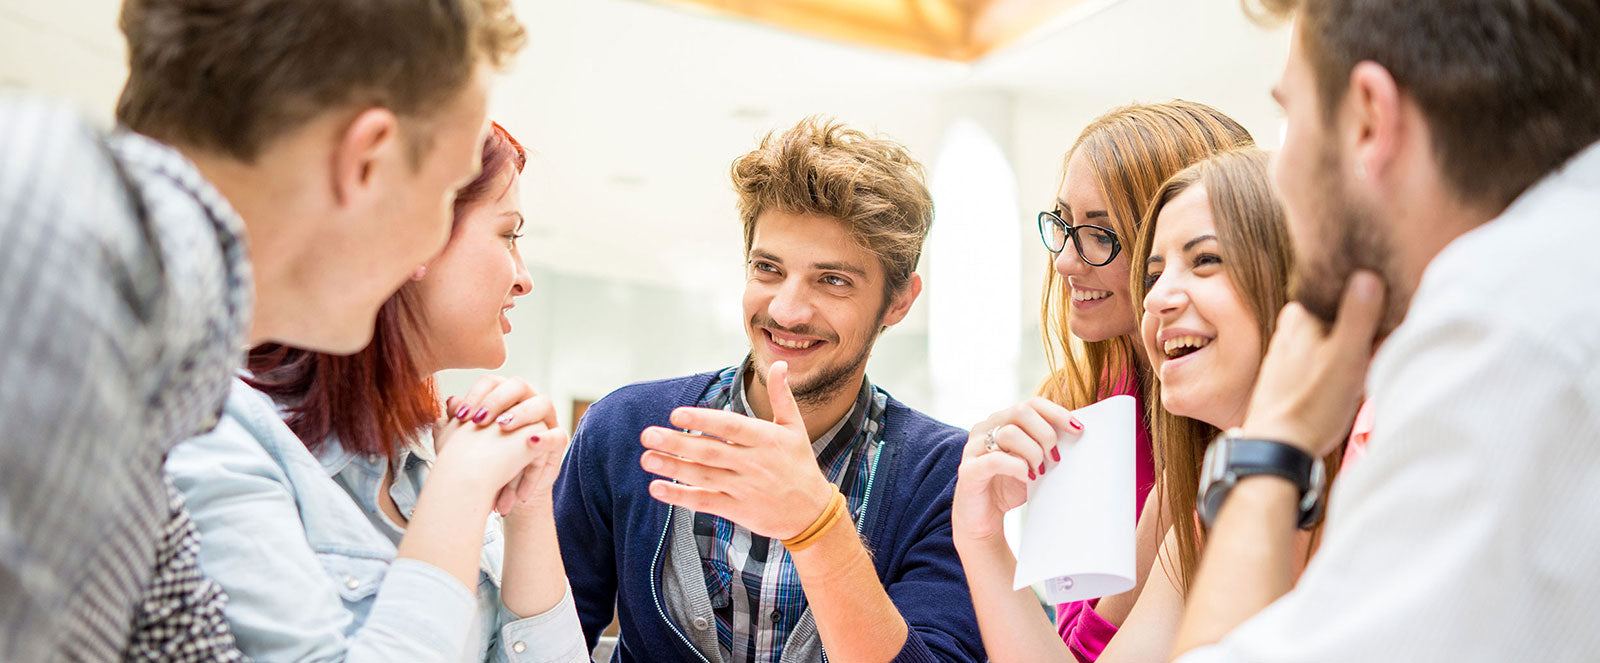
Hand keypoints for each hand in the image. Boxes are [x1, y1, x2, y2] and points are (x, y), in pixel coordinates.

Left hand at [440, 375, 559, 513]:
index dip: (476, 394)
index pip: (492, 382)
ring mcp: (545, 422)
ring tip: (503, 429)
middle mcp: (526, 403)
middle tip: (480, 420)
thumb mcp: (466, 444)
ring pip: (543, 403)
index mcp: (502, 398)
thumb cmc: (483, 464)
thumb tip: (451, 402)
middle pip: (518, 385)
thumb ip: (458, 423)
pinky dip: (546, 438)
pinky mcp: (557, 444)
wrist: (502, 493)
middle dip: (498, 400)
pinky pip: (558, 435)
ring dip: (522, 414)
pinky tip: (530, 442)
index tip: (461, 415)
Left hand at [639, 361, 833, 539]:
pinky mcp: (737, 509)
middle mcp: (753, 463)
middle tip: (648, 435)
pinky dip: (680, 496)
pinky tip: (657, 488)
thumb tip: (780, 365)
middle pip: (710, 452)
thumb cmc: (800, 464)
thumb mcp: (795, 428)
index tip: (676, 414)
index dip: (703, 420)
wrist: (812, 512)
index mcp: (766, 439)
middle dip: (677, 443)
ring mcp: (744, 488)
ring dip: (672, 468)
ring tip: (646, 458)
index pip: (730, 427)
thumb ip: (782, 396)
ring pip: (703, 476)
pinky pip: (705, 501)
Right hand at [951, 397, 1081, 545]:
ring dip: (1033, 452)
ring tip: (1039, 472)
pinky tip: (1027, 478)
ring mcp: (973, 447)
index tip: (1078, 429)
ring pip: (1009, 433)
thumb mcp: (1032, 461)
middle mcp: (984, 428)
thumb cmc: (1009, 487)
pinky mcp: (968, 470)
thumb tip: (1075, 432)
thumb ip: (1045, 445)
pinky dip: (1018, 468)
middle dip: (1045, 434)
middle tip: (1054, 457)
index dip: (1057, 413)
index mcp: (1001, 421)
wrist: (983, 520)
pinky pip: (996, 460)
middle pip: (1021, 411)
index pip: (1031, 404)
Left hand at [1241, 270, 1384, 456]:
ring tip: (1356, 380)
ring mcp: (1288, 352)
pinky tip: (1342, 390)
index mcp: (1300, 314)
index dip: (1372, 313)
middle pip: (1342, 322)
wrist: (1278, 446)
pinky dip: (1339, 372)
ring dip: (1353, 358)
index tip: (1382, 333)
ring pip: (1335, 344)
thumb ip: (1358, 315)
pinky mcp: (1290, 376)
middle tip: (1369, 362)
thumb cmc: (1312, 402)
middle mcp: (1289, 329)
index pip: (1345, 296)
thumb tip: (1366, 274)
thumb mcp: (1346, 355)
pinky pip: (1325, 364)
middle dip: (1363, 339)